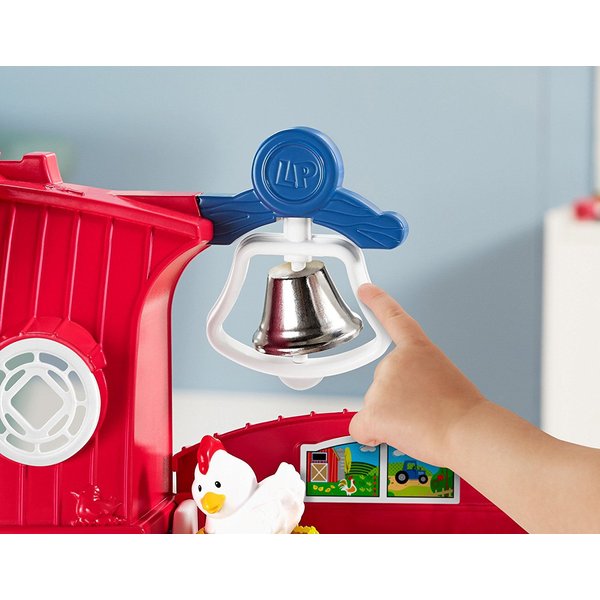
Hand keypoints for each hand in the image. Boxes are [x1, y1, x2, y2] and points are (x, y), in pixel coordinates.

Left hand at [349, 284, 486, 467]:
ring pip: (375, 406)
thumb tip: (404, 402)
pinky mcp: (373, 409)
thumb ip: (418, 380)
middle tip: (423, 410)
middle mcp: (394, 362)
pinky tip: (393, 435)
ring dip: (392, 418)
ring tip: (420, 423)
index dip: (377, 302)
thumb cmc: (464, 413)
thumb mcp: (445, 379)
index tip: (364, 291)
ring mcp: (381, 385)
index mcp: (418, 350)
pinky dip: (373, 434)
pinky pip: (360, 426)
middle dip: (397, 399)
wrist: (466, 430)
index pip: (394, 318)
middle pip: (383, 382)